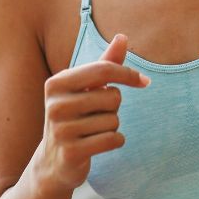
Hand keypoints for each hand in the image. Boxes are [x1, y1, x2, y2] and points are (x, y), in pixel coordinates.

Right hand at [37, 33, 150, 193]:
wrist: (53, 161)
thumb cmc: (75, 116)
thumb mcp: (86, 88)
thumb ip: (105, 63)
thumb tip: (123, 37)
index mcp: (57, 83)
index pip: (103, 70)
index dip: (128, 74)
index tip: (144, 81)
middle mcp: (55, 104)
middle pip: (113, 97)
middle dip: (114, 107)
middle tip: (96, 116)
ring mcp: (61, 130)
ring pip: (114, 120)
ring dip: (111, 126)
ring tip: (91, 131)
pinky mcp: (72, 152)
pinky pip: (113, 139)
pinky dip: (114, 141)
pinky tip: (97, 145)